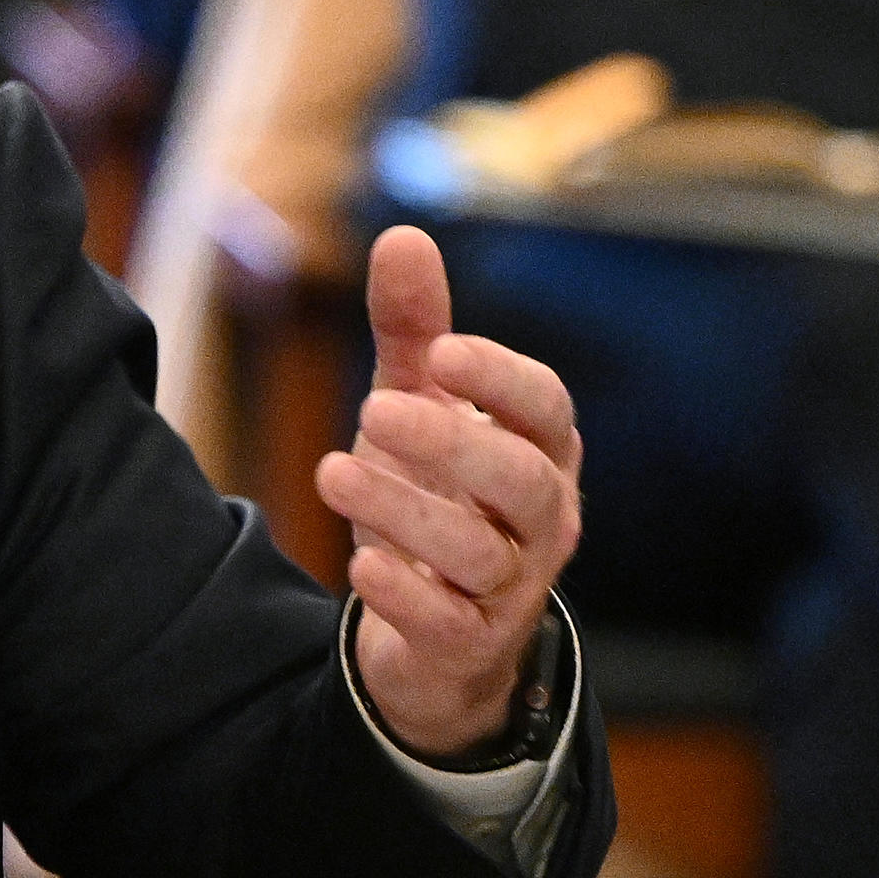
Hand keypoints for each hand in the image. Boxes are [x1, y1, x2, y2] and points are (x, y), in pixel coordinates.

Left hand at [319, 224, 583, 762]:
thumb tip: (403, 234)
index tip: (445, 353)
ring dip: (406, 512)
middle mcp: (540, 519)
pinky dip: (408, 595)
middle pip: (524, 481)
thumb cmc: (437, 495)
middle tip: (375, 411)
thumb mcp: (416, 406)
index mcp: (538, 451)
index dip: (503, 381)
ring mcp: (509, 586)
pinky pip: (450, 623)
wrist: (432, 630)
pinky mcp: (467, 643)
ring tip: (333, 472)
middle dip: (454, 443)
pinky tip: (362, 565)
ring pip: (480, 553)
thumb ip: (413, 332)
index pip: (546, 409)